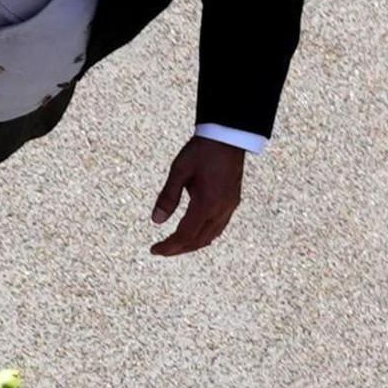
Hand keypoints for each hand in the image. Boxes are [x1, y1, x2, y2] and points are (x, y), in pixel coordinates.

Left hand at [149, 135, 247, 255]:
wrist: (228, 136)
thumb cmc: (202, 150)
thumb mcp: (179, 170)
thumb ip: (167, 196)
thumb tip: (156, 221)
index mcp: (207, 203)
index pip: (186, 235)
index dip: (169, 246)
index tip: (154, 250)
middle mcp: (221, 209)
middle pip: (198, 241)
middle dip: (178, 249)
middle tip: (160, 251)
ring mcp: (230, 207)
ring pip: (210, 236)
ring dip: (191, 244)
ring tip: (174, 246)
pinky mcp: (232, 202)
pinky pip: (218, 228)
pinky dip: (204, 236)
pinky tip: (193, 234)